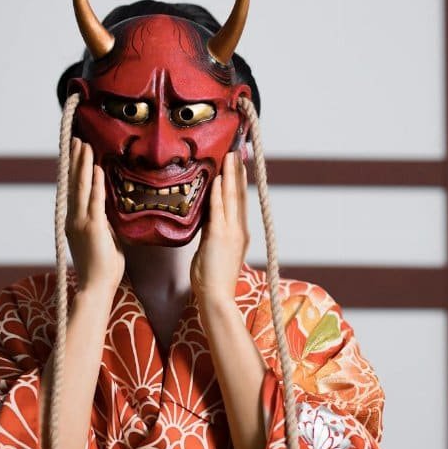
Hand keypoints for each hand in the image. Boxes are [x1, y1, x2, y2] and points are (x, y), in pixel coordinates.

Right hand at [67, 137, 124, 294]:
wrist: (96, 287)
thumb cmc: (102, 267)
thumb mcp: (104, 238)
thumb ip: (103, 221)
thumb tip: (106, 208)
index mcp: (74, 221)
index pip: (72, 190)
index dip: (72, 170)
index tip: (73, 152)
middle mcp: (73, 219)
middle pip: (72, 183)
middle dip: (74, 160)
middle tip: (75, 139)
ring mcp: (80, 222)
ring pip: (81, 187)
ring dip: (83, 164)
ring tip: (83, 144)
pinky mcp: (92, 227)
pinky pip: (95, 200)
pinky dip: (96, 183)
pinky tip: (96, 167)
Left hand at [191, 151, 248, 307]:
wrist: (216, 297)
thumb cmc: (212, 279)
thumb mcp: (213, 250)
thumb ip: (212, 232)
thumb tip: (207, 218)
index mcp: (240, 234)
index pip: (240, 202)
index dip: (239, 182)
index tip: (238, 165)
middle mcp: (239, 230)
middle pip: (240, 195)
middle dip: (238, 172)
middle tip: (237, 152)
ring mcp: (231, 232)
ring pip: (232, 198)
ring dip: (230, 176)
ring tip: (230, 156)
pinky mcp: (219, 237)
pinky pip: (218, 210)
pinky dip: (218, 193)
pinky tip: (217, 179)